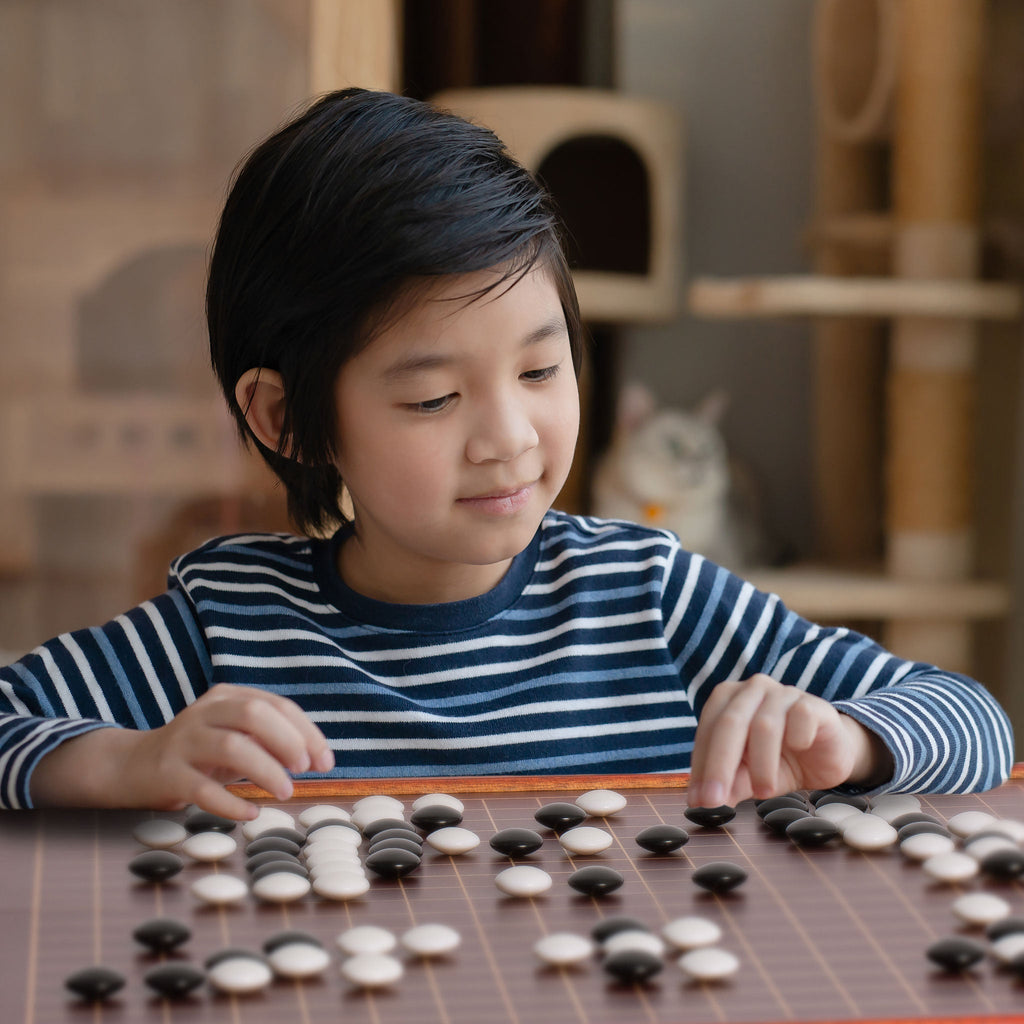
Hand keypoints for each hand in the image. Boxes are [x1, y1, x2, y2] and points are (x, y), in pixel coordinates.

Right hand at [31, 684, 333, 819]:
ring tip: (284, 791)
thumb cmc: (200, 753)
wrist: (132, 766)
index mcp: (226, 697)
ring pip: (231, 747)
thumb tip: (316, 756)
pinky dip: (231, 803)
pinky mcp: (167, 774)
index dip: (306, 732)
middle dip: (287, 741)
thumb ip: (269, 740)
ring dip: (265, 770)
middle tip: (303, 769)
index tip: (325, 761)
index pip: (275, 705)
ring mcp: (184, 742)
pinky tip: (249, 814)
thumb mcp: (235, 737)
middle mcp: (204, 713)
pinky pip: (202, 789)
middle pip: (253, 714)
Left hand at [687, 674, 889, 807]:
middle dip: (719, 765)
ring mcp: (782, 693)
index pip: (707, 731)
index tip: (698, 800)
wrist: (827, 756)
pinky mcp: (812, 704)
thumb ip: (729, 783)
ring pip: (764, 726)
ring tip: (763, 792)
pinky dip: (797, 738)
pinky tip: (799, 750)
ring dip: (761, 764)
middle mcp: (752, 689)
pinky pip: (800, 718)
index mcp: (727, 699)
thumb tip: (703, 801)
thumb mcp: (750, 776)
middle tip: (714, 800)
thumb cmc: (780, 760)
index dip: (701, 766)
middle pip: (729, 723)